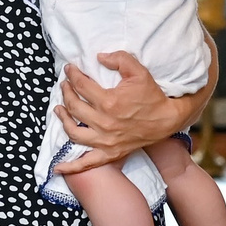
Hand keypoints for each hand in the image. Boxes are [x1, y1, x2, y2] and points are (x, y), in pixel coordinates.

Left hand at [55, 50, 206, 169]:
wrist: (167, 119)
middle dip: (65, 92)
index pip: (81, 85)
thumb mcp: (138, 71)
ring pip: (73, 131)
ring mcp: (105, 140)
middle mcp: (104, 122)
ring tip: (59, 109)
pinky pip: (87, 163)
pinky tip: (58, 168)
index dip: (72, 75)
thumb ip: (119, 59)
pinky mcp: (110, 153)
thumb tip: (99, 57)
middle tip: (65, 85)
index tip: (69, 69)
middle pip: (74, 106)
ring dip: (62, 119)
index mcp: (109, 102)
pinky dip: (71, 167)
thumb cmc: (152, 95)